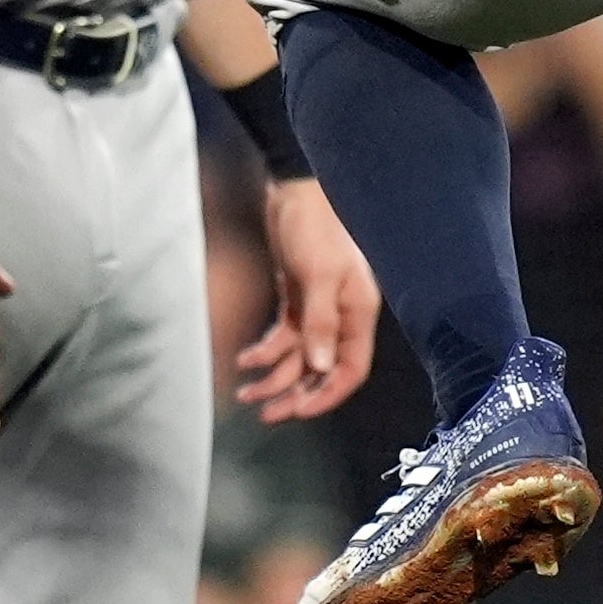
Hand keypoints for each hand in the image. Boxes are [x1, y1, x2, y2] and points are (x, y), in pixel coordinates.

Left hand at [233, 175, 377, 421]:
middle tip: (267, 414)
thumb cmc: (316, 225)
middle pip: (322, 371)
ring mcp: (318, 310)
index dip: (327, 395)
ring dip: (275, 378)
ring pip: (299, 359)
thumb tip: (319, 366)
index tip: (298, 411)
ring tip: (246, 393)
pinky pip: (284, 339)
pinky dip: (265, 352)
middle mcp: (342, 317)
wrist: (295, 189)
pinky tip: (245, 359)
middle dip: (296, 395)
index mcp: (358, 313)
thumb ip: (320, 322)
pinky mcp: (298, 300)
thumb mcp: (319, 274)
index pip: (350, 370)